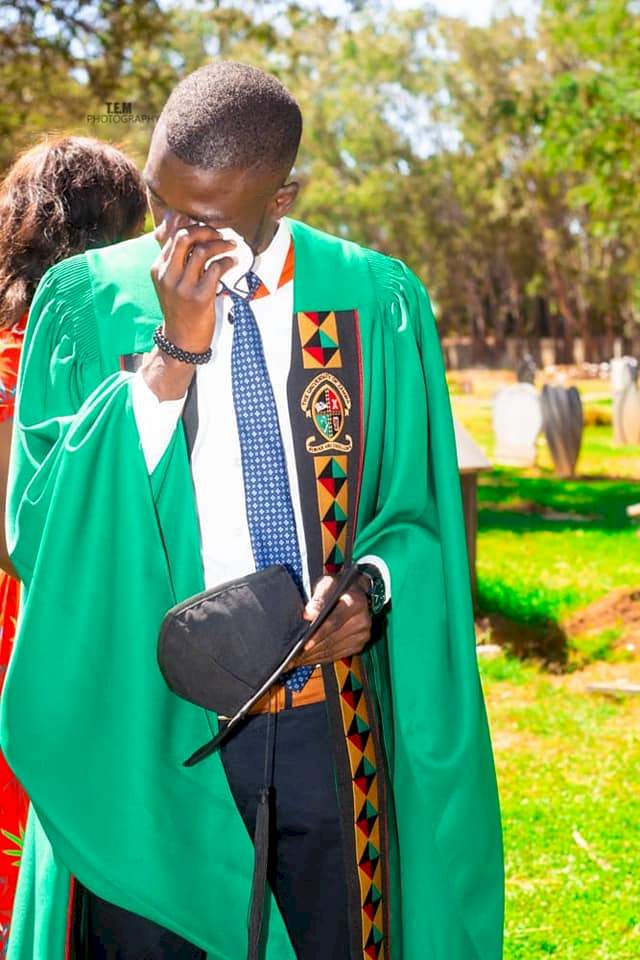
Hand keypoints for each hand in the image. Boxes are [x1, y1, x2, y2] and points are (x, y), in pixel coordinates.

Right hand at [152, 219, 235, 351]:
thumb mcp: (170, 283)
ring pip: (202, 251)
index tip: (210, 231)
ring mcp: (183, 287)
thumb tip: (184, 229)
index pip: (174, 236)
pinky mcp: (200, 297)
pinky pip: (215, 268)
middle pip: (185, 237)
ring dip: (221, 245)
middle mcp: (168, 275)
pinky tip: (233, 262)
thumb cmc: (180, 309)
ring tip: (231, 246)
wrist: (181, 340)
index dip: (195, 228)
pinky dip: (227, 261)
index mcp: (158, 269)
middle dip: (206, 231)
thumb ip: (177, 259)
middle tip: (220, 235)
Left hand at [294, 574, 371, 665]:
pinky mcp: (359, 644)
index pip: (334, 622)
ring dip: (315, 656)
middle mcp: (363, 620)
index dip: (318, 634)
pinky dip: (322, 659)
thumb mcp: (327, 585)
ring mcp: (362, 634)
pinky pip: (337, 655)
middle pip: (333, 639)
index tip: (305, 644)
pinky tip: (310, 659)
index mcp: (356, 602)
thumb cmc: (338, 588)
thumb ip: (318, 599)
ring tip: (298, 659)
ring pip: (334, 650)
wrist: (353, 592)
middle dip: (312, 649)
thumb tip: (309, 615)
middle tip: (294, 656)